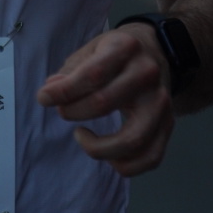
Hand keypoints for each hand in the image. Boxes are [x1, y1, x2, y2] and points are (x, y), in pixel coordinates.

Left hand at [36, 26, 173, 176]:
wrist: (157, 52)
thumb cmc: (117, 52)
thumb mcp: (94, 48)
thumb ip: (71, 70)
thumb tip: (51, 90)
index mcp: (126, 48)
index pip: (92, 74)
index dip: (64, 91)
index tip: (43, 98)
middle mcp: (147, 74)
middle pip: (105, 103)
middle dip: (74, 112)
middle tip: (62, 111)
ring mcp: (161, 102)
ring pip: (132, 139)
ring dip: (98, 148)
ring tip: (80, 135)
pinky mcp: (168, 125)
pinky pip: (150, 158)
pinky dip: (124, 165)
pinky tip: (105, 153)